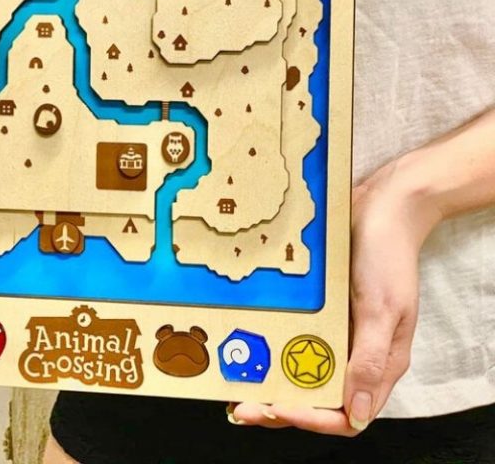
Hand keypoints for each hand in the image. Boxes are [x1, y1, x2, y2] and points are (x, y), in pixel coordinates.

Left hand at [229, 158, 440, 434]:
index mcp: (379, 363)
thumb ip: (371, 359)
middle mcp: (355, 353)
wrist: (382, 206)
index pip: (346, 415)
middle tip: (240, 405)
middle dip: (279, 404)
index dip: (310, 419)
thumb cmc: (388, 255)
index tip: (276, 409)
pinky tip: (247, 345)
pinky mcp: (320, 310)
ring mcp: (336, 331)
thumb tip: (359, 414)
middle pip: (317, 397)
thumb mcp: (384, 308)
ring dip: (271, 381)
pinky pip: (294, 335)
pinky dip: (273, 345)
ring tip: (236, 384)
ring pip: (301, 370)